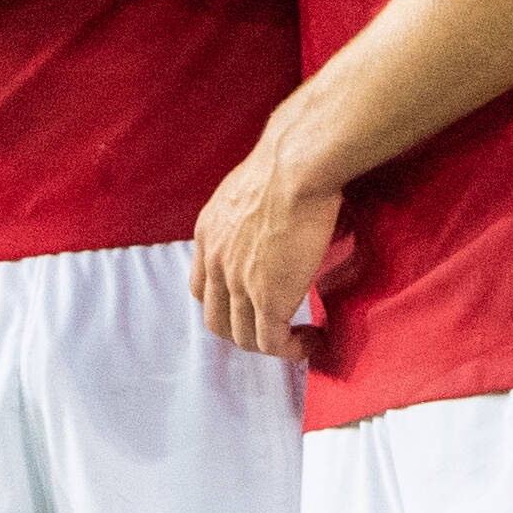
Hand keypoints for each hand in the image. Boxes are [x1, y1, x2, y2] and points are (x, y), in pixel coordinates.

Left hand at [191, 121, 343, 362]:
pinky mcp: (268, 299)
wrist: (295, 166)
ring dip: (270, 345)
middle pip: (216, 320)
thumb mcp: (249, 187)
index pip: (201, 287)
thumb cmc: (286, 162)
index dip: (224, 304)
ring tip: (298, 339)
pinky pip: (272, 342)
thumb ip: (250, 211)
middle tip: (275, 329)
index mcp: (207, 234)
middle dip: (243, 331)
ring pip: (243, 337)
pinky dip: (291, 350)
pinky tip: (312, 341)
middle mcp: (214, 262)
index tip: (251, 305)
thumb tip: (274, 213)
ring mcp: (237, 283)